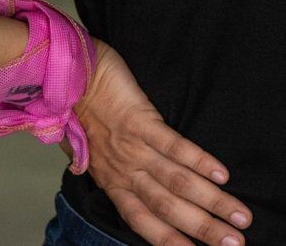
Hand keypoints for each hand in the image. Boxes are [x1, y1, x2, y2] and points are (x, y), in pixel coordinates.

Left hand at [60, 38, 252, 244]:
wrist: (67, 76)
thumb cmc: (75, 112)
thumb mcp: (83, 151)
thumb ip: (103, 171)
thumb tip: (116, 186)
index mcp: (109, 179)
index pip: (140, 219)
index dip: (168, 239)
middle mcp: (121, 169)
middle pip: (166, 208)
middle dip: (203, 228)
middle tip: (234, 242)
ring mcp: (131, 145)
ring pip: (176, 181)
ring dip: (211, 201)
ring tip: (239, 215)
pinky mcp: (139, 120)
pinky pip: (173, 146)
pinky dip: (199, 161)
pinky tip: (221, 175)